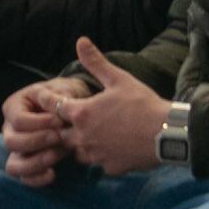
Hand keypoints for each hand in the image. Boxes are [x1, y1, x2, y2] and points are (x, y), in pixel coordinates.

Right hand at [2, 76, 90, 187]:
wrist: (71, 108)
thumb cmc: (63, 96)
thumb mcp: (60, 89)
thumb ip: (57, 98)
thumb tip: (57, 111)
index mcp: (14, 107)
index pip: (18, 120)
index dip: (39, 123)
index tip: (60, 121)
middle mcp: (9, 129)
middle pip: (11, 143)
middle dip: (37, 142)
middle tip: (59, 137)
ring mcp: (16, 150)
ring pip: (13, 165)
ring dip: (35, 162)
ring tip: (57, 155)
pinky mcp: (27, 164)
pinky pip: (24, 179)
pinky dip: (37, 179)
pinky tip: (53, 173)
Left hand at [58, 40, 170, 176]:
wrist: (167, 133)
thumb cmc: (142, 103)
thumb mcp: (118, 79)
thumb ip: (95, 62)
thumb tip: (81, 41)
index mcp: (82, 113)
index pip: (53, 106)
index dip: (47, 100)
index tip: (40, 96)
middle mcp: (83, 137)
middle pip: (60, 134)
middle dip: (61, 127)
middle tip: (64, 120)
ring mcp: (96, 155)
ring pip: (77, 152)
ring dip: (79, 144)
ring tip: (87, 135)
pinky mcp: (110, 168)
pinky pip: (98, 164)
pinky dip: (100, 157)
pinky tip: (109, 149)